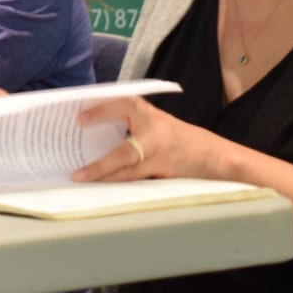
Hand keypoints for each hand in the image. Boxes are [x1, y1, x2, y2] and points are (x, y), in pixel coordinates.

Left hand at [72, 96, 232, 182]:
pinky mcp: (165, 173)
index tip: (79, 119)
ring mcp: (161, 157)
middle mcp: (155, 134)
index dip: (100, 112)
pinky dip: (118, 182)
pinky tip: (101, 185)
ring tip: (82, 180)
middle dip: (99, 164)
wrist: (216, 155)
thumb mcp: (155, 121)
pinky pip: (136, 179)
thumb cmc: (178, 137)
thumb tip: (90, 125)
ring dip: (105, 178)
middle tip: (76, 172)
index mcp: (149, 114)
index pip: (122, 106)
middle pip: (122, 152)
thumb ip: (129, 120)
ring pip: (129, 171)